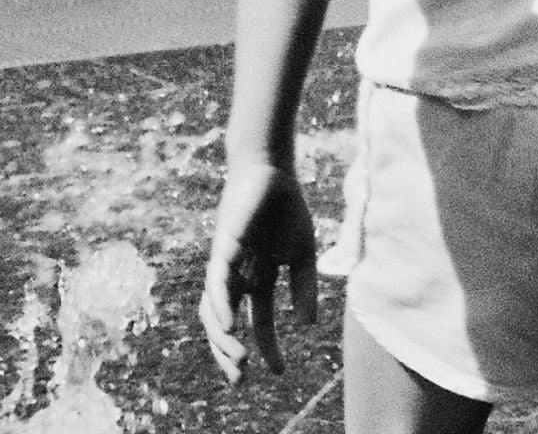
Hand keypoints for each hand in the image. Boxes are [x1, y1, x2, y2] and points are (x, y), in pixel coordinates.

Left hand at [202, 161, 320, 383]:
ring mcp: (226, 268)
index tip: (279, 372)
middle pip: (227, 326)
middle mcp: (237, 280)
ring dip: (223, 339)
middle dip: (230, 354)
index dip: (268, 348)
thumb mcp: (303, 254)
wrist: (270, 172)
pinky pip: (216, 286)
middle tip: (240, 379)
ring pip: (215, 312)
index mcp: (258, 280)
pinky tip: (231, 325)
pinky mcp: (222, 252)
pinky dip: (221, 308)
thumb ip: (305, 288)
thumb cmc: (285, 210)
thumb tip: (308, 325)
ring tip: (238, 359)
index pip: (261, 322)